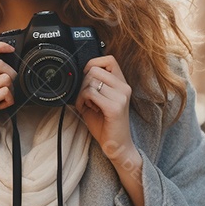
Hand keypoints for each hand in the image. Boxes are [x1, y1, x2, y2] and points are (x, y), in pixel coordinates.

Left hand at [75, 55, 144, 205]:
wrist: (117, 146)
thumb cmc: (106, 125)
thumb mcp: (99, 100)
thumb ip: (93, 86)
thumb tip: (80, 74)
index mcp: (122, 84)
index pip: (109, 59)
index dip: (93, 63)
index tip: (87, 76)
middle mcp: (124, 88)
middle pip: (95, 70)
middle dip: (84, 83)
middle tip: (86, 98)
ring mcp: (121, 97)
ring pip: (91, 81)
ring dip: (82, 93)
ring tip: (88, 105)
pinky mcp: (115, 107)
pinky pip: (90, 93)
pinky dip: (83, 100)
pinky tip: (87, 109)